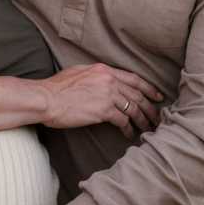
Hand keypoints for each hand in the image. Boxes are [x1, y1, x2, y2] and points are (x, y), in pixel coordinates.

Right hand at [40, 63, 162, 137]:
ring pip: (133, 108)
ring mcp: (107, 94)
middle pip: (137, 94)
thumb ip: (95, 76)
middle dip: (150, 107)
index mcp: (104, 70)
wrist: (46, 98)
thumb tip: (103, 82)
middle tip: (157, 117)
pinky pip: (123, 120)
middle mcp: (109, 80)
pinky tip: (129, 134)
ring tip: (147, 129)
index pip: (133, 79)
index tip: (157, 96)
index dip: (148, 88)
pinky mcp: (103, 110)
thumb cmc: (56, 88)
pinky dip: (128, 128)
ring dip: (142, 120)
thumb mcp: (79, 72)